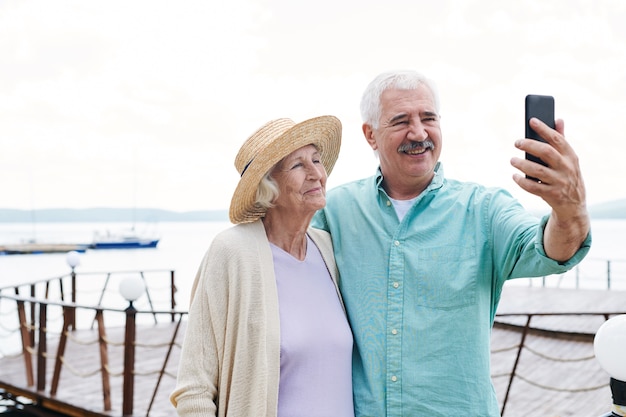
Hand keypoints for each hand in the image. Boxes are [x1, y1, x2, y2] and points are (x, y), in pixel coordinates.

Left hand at [510, 117, 588, 260]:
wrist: (574, 205)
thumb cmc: (566, 175)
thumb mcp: (569, 159)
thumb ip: (562, 140)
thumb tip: (559, 119)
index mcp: (571, 156)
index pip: (557, 139)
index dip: (544, 129)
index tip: (531, 120)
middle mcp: (566, 168)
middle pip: (547, 153)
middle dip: (530, 145)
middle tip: (516, 142)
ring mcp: (560, 182)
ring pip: (538, 171)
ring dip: (522, 164)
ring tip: (512, 160)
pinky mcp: (552, 195)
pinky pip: (533, 187)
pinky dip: (522, 182)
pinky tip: (514, 176)